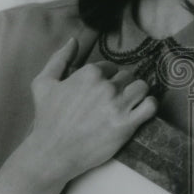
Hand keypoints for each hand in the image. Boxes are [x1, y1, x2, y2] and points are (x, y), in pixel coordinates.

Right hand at [22, 37, 156, 184]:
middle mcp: (106, 86)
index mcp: (89, 73)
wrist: (52, 153)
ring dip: (137, 93)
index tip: (100, 92)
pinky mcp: (127, 125)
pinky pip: (150, 106)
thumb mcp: (43, 83)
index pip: (110, 67)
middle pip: (127, 76)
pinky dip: (149, 106)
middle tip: (113, 101)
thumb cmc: (46, 119)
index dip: (106, 78)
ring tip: (129, 104)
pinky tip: (141, 111)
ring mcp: (118, 105)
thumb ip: (59, 59)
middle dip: (121, 86)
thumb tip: (73, 40)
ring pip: (142, 87)